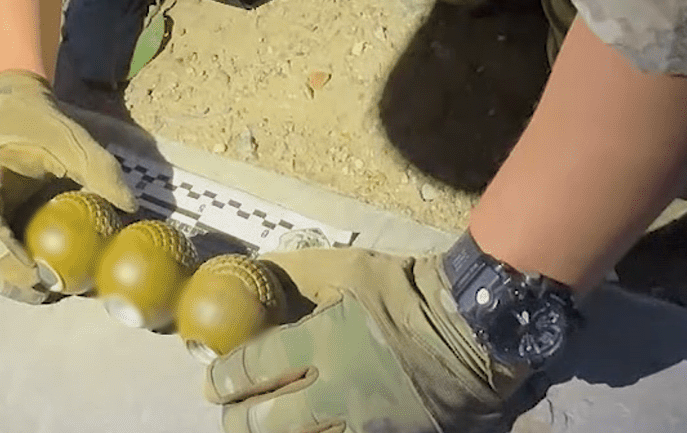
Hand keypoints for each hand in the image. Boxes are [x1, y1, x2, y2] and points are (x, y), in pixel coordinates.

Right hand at [0, 70, 136, 301]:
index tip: (41, 279)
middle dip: (3, 279)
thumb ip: (101, 172)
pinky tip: (24, 269)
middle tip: (44, 291)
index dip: (6, 263)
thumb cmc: (38, 121)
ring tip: (36, 285)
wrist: (10, 101)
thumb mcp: (73, 141)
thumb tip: (131, 208)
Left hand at [205, 248, 526, 432]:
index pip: (251, 370)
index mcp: (319, 344)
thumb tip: (256, 269)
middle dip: (238, 420)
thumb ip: (297, 273)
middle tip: (232, 412)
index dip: (224, 379)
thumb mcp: (348, 269)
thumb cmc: (407, 292)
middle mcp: (333, 392)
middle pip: (262, 423)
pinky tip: (310, 432)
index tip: (213, 382)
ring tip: (265, 427)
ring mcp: (361, 424)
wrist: (473, 330)